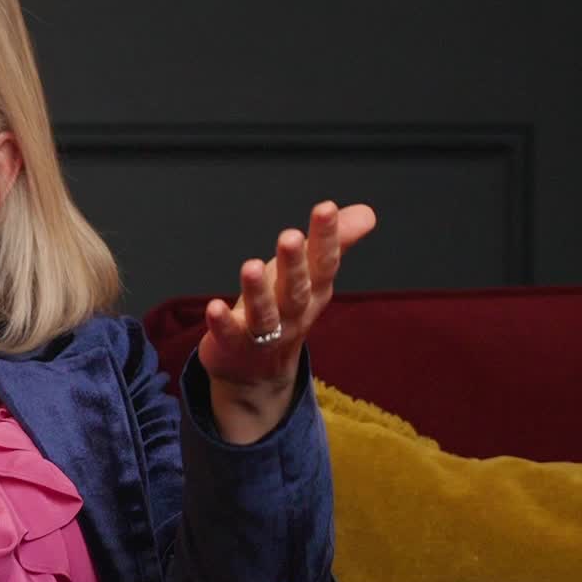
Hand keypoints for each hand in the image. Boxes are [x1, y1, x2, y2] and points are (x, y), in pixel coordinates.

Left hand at [197, 202, 375, 438]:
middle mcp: (292, 313)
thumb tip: (368, 212)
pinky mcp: (233, 346)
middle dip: (294, 263)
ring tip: (251, 267)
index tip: (325, 208)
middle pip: (296, 289)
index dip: (327, 237)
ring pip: (264, 314)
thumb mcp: (310, 276)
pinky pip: (229, 334)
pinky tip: (213, 306)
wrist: (259, 374)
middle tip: (290, 236)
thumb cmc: (284, 310)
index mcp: (313, 292)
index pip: (324, 264)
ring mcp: (264, 334)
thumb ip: (335, 243)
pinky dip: (222, 322)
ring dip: (258, 292)